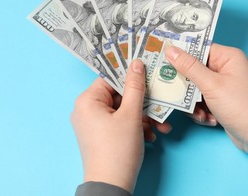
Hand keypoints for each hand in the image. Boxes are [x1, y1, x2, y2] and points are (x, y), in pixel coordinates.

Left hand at [71, 59, 169, 192]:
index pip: (110, 78)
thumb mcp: (131, 114)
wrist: (112, 186)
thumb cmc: (118, 149)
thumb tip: (137, 64)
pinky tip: (151, 135)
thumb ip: (135, 87)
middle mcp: (87, 110)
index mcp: (88, 101)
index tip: (147, 72)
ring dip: (143, 116)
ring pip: (123, 111)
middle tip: (159, 102)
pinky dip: (136, 126)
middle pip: (119, 95)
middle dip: (142, 102)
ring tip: (160, 124)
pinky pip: (120, 123)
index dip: (130, 76)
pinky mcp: (101, 135)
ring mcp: (93, 124)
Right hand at [165, 44, 247, 160]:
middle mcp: (225, 68)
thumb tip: (171, 50)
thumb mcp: (212, 85)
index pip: (198, 48)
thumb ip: (189, 67)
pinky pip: (201, 101)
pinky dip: (201, 111)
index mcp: (227, 57)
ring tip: (201, 113)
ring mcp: (222, 85)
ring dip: (193, 103)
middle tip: (175, 93)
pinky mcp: (220, 100)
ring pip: (195, 88)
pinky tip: (209, 119)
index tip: (162, 58)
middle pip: (194, 69)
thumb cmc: (242, 106)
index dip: (180, 54)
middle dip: (186, 86)